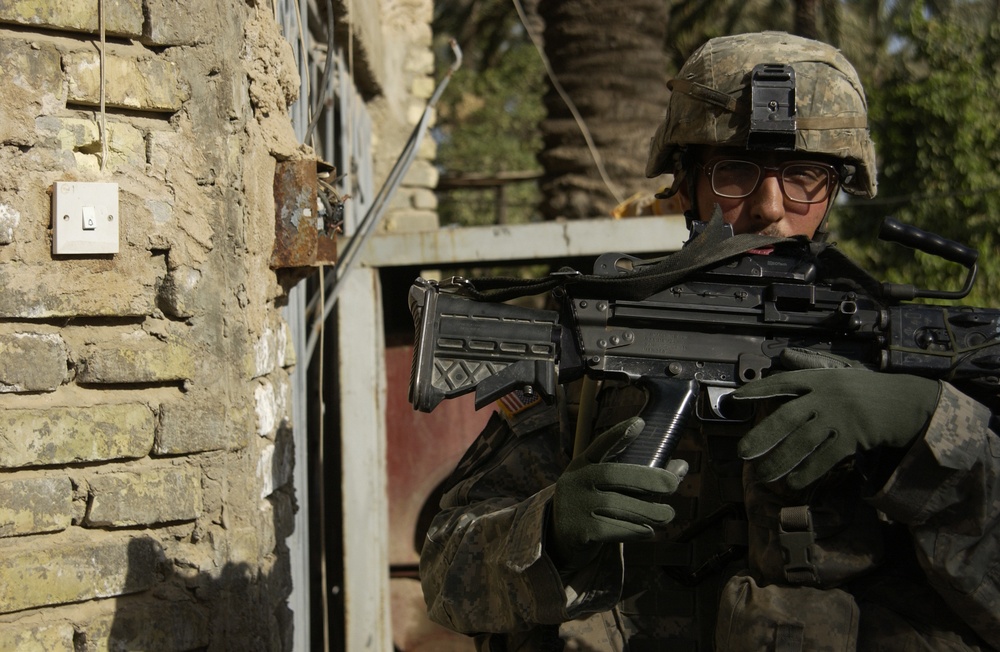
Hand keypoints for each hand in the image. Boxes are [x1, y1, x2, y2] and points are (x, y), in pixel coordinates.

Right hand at [548, 417, 687, 570]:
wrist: (563, 542)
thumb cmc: (595, 508)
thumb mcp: (610, 489)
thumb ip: (641, 478)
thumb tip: (681, 467)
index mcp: (582, 465)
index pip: (600, 446)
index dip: (618, 434)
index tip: (640, 423)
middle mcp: (575, 481)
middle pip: (613, 474)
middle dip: (647, 478)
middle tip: (673, 485)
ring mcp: (574, 506)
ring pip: (616, 505)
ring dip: (648, 511)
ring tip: (668, 514)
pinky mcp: (577, 530)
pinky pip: (612, 529)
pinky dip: (635, 530)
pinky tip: (648, 531)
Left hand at [732, 368, 939, 489]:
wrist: (909, 402)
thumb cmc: (869, 390)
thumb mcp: (839, 374)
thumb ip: (810, 369)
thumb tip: (784, 357)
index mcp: (821, 379)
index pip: (783, 382)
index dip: (759, 390)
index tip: (736, 398)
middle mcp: (827, 395)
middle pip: (786, 417)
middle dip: (762, 436)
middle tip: (742, 453)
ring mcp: (841, 416)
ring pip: (802, 442)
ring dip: (780, 461)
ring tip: (763, 476)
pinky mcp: (855, 436)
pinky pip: (826, 457)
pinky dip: (808, 471)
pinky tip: (793, 482)